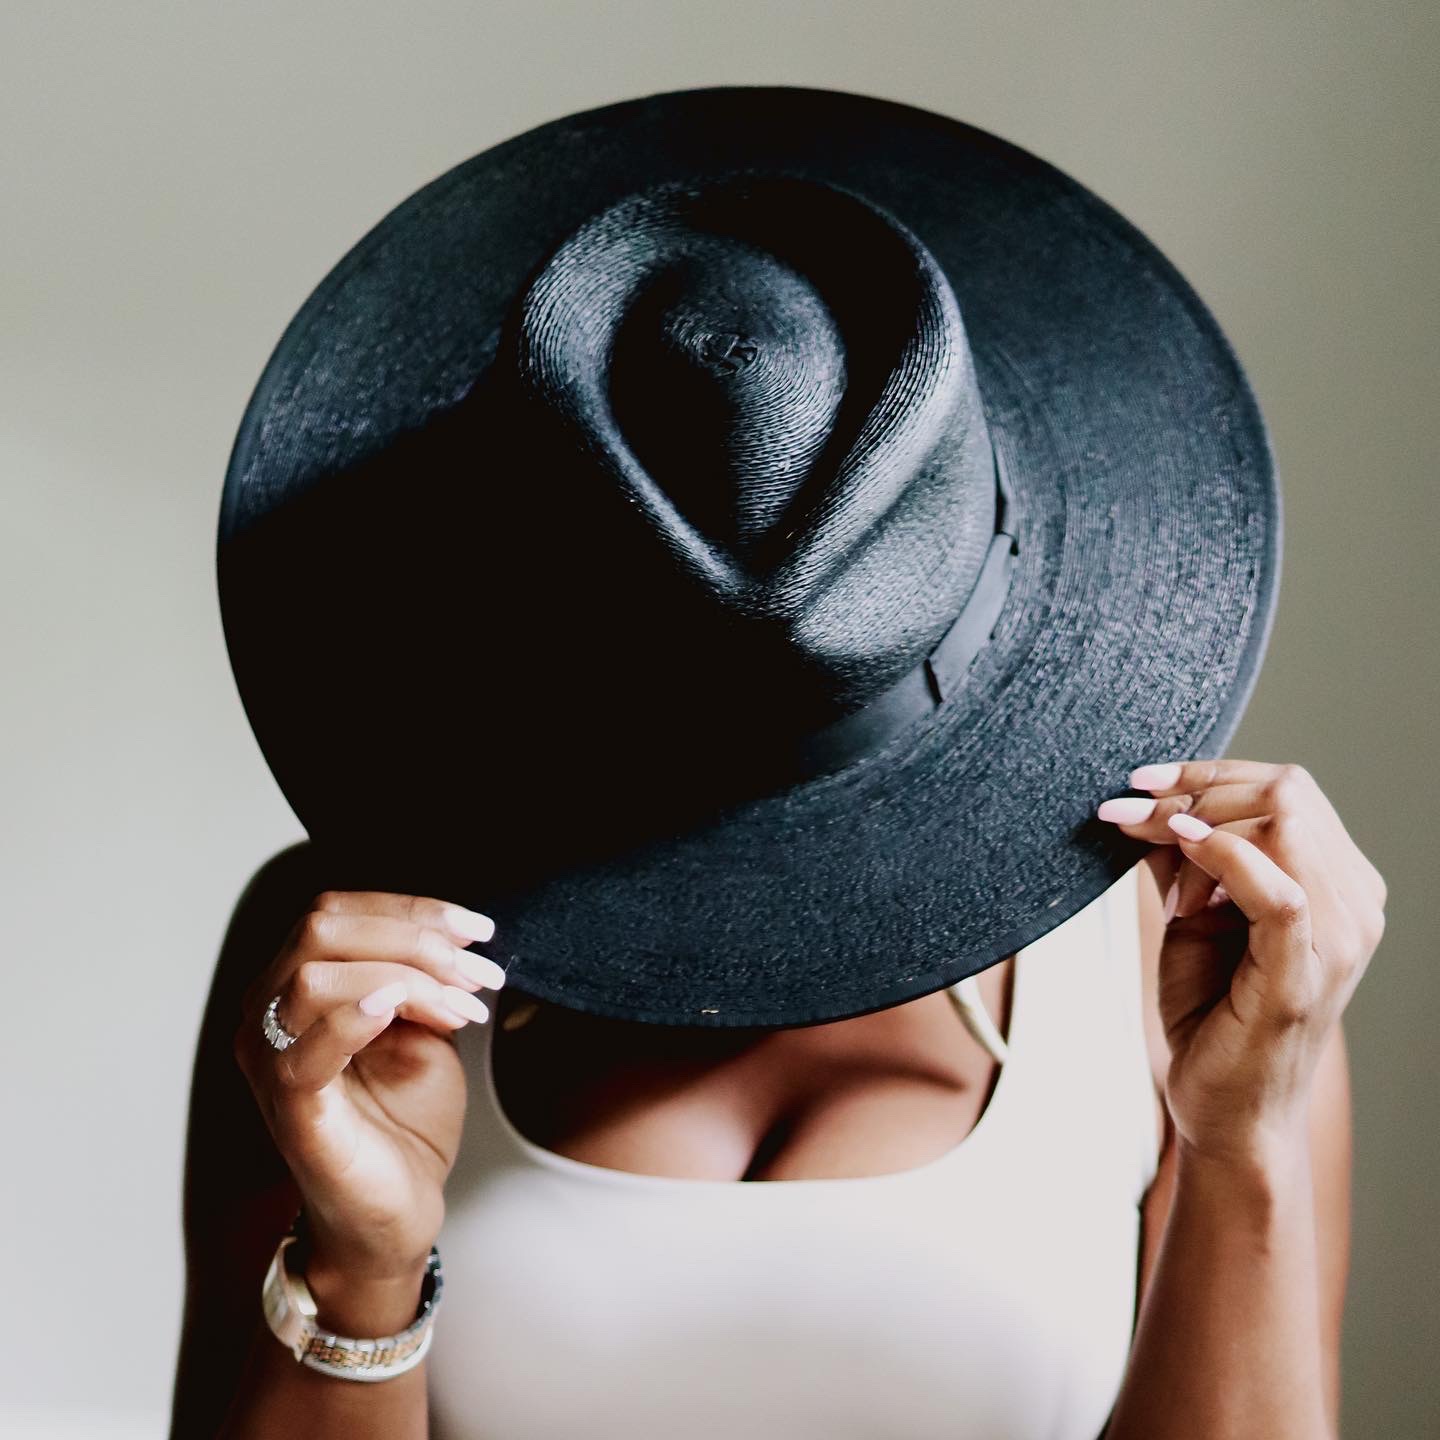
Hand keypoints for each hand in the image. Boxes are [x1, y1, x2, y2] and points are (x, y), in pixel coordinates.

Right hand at [233, 890, 504, 1283]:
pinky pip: (305, 1052)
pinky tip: (399, 1009)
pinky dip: (355, 1017)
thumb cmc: (404, 1120)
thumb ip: (423, 976)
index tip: (477, 928)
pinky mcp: (292, 1111)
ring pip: (314, 976)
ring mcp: (271, 1064)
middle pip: (321, 930)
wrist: (400, 1210)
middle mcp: (268, 1017)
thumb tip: (455, 933)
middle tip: (475, 971)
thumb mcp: (423, 1027)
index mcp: (294, 987)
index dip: (412, 909)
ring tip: (462, 1006)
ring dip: (406, 976)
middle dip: (413, 938)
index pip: (336, 912)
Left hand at [1097, 759, 1384, 1167]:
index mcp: (1335, 885)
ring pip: (1286, 826)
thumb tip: (1153, 802)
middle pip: (1287, 795)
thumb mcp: (1191, 916)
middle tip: (1128, 803)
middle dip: (1197, 787)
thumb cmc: (1212, 1013)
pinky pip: (1280, 891)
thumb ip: (1184, 859)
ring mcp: (1337, 941)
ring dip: (1196, 815)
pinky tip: (1178, 842)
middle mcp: (1352, 906)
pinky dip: (1225, 855)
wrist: (1223, 1109)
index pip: (1288, 792)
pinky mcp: (1302, 976)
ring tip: (1138, 829)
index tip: (1141, 778)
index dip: (1212, 772)